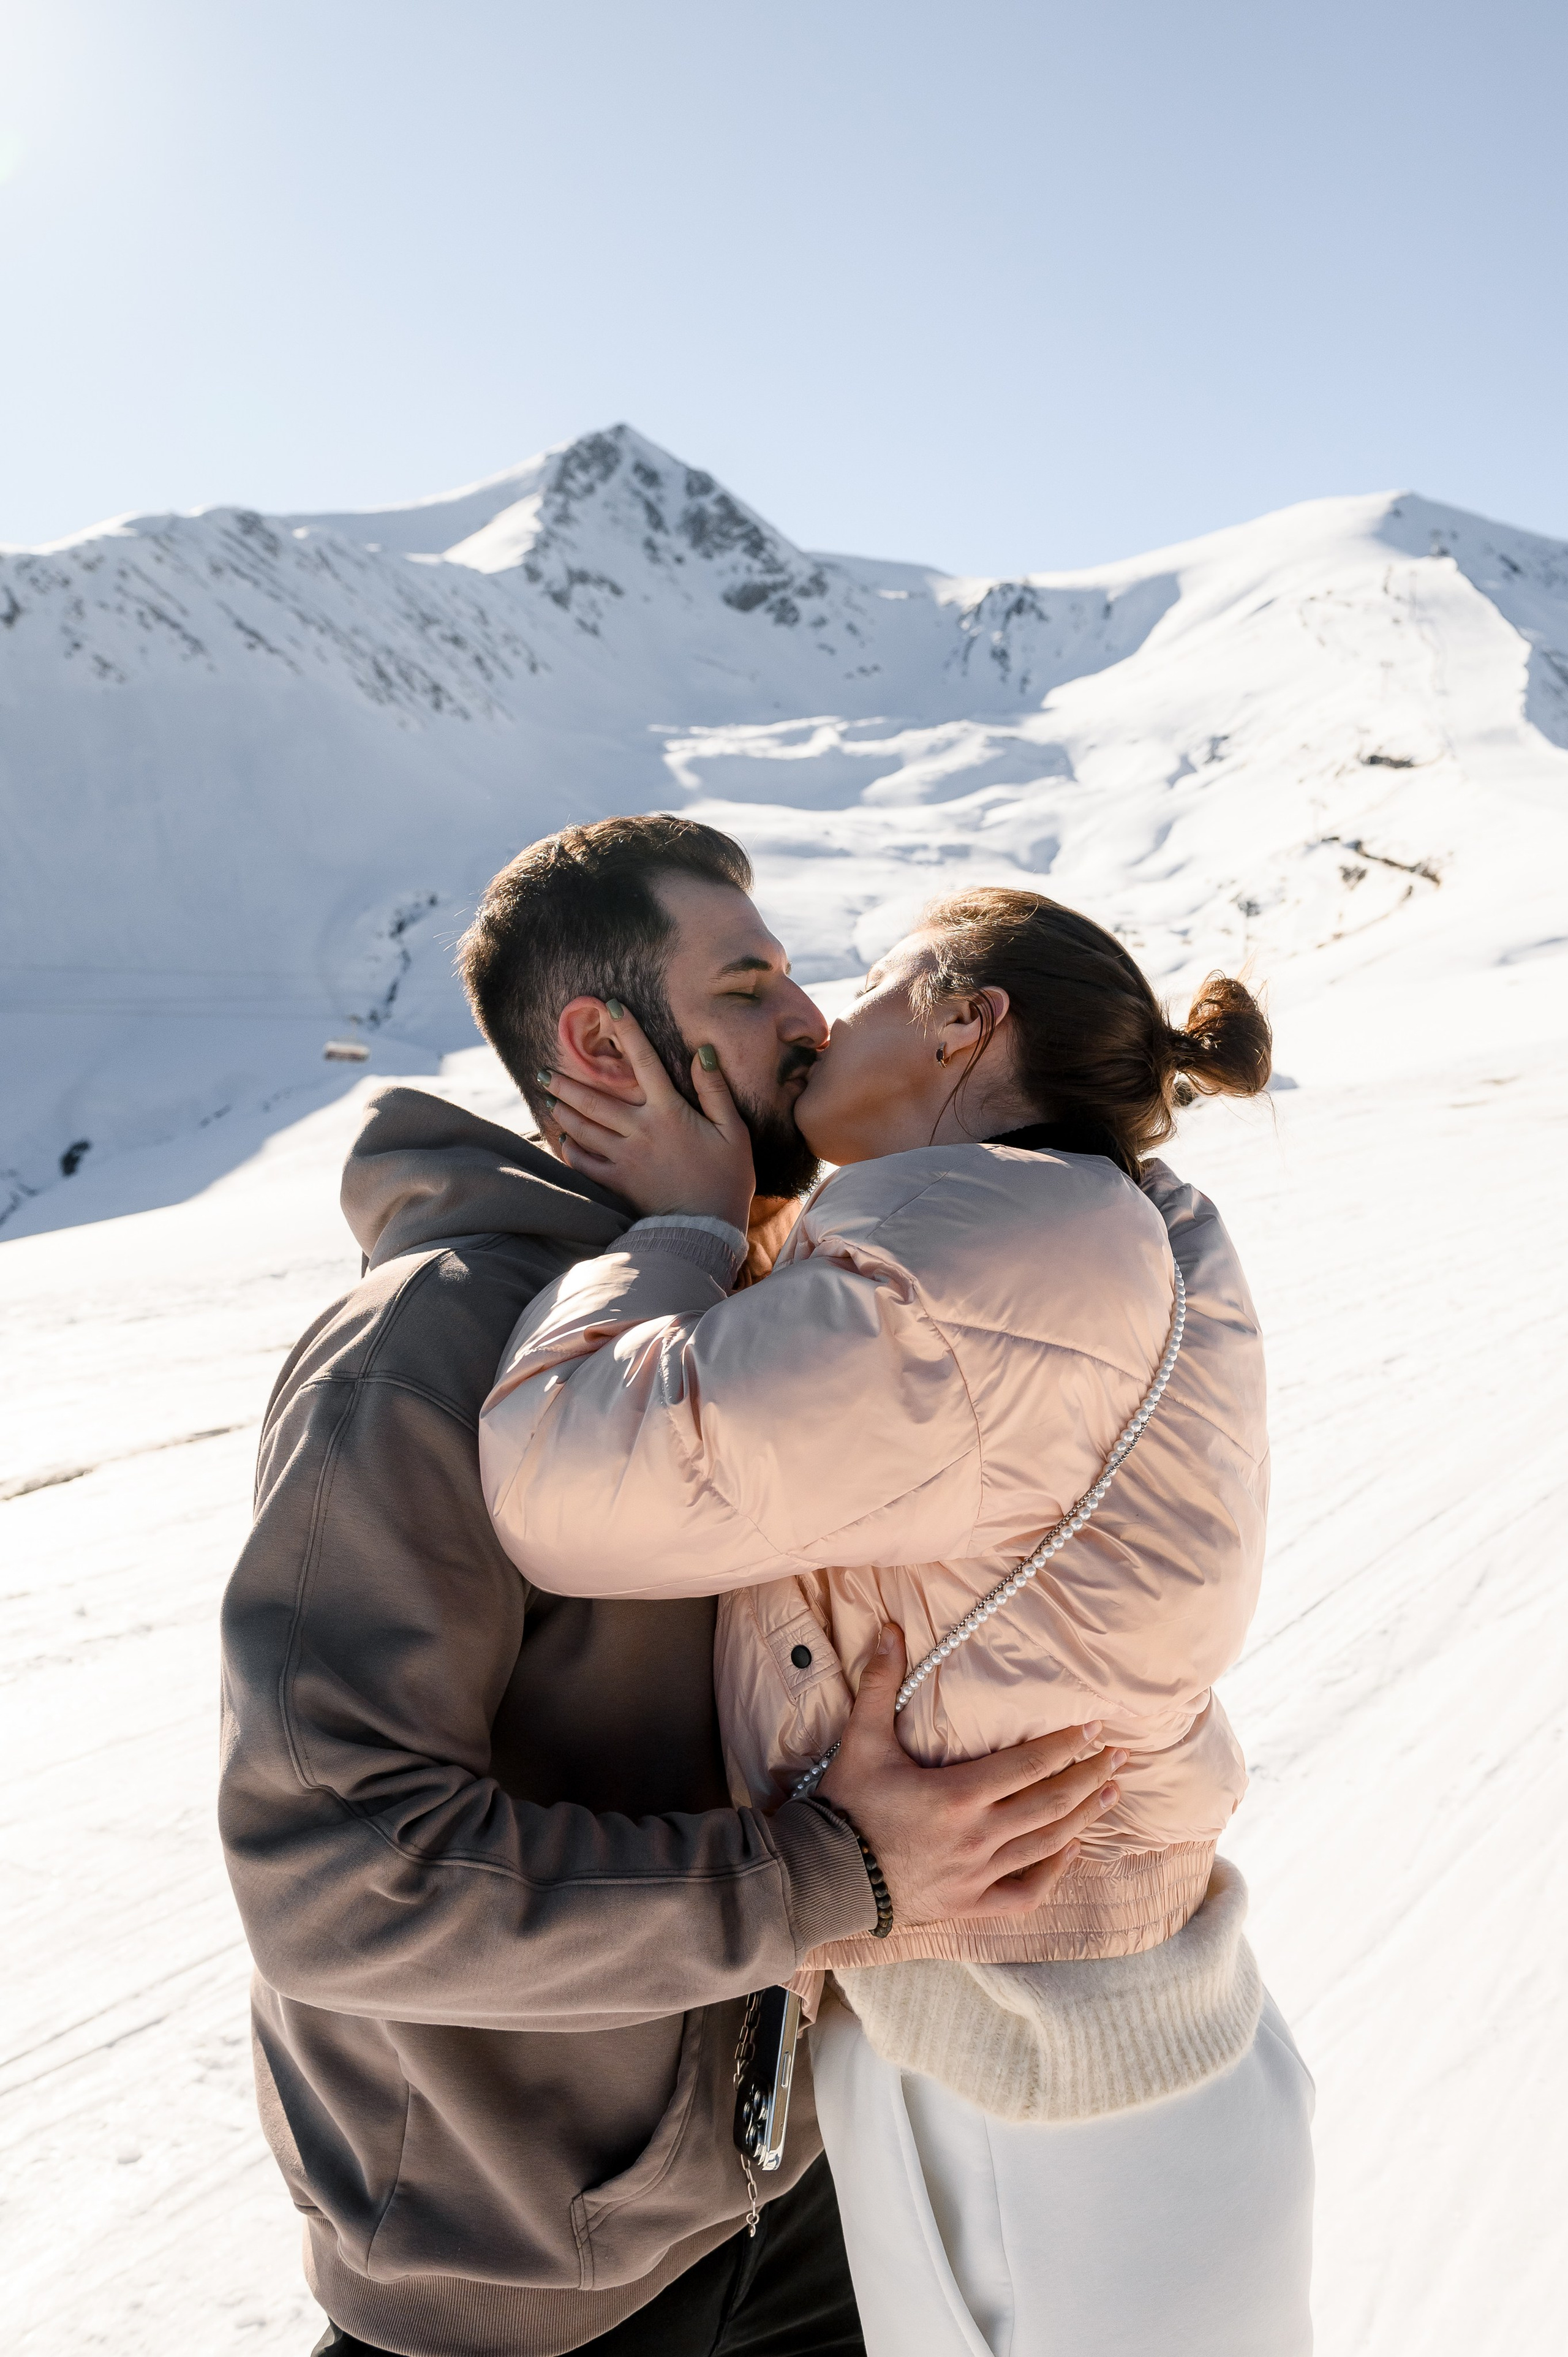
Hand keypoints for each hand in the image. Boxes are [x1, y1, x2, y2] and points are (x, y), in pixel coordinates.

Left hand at [540, 1005, 755, 1232]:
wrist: (707, 1229)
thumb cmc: (727, 1178)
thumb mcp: (732, 1131)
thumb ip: (715, 1091)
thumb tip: (701, 1053)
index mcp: (669, 1113)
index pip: (644, 1061)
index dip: (628, 1031)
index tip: (610, 1005)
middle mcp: (640, 1131)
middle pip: (595, 1099)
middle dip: (568, 1081)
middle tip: (544, 1069)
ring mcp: (624, 1158)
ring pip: (583, 1128)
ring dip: (563, 1110)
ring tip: (548, 1097)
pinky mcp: (617, 1183)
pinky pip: (584, 1163)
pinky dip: (570, 1149)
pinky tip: (561, 1139)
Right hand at [818, 1628, 1124, 1926]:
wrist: (824, 1876)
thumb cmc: (846, 1805)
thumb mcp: (862, 1740)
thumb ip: (879, 1684)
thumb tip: (888, 1629)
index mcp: (958, 1795)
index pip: (1028, 1765)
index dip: (1066, 1744)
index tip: (1095, 1728)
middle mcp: (977, 1836)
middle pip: (1050, 1804)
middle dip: (1089, 1777)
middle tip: (1121, 1757)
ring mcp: (977, 1875)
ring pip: (1045, 1845)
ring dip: (1083, 1818)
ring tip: (1111, 1795)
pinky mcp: (969, 1905)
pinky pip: (1025, 1894)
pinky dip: (1053, 1874)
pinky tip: (1071, 1852)